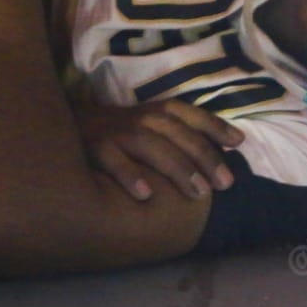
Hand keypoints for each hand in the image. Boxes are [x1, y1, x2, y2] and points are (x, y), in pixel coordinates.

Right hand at [75, 100, 243, 200]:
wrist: (66, 126)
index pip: (191, 114)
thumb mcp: (154, 126)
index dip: (215, 126)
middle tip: (225, 184)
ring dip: (178, 168)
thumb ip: (188, 133)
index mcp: (159, 111)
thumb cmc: (122, 132)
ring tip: (198, 193)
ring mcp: (116, 131)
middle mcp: (141, 117)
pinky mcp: (93, 146)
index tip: (239, 143)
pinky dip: (129, 175)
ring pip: (151, 145)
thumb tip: (235, 143)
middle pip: (178, 134)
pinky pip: (112, 160)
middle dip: (205, 158)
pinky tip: (145, 195)